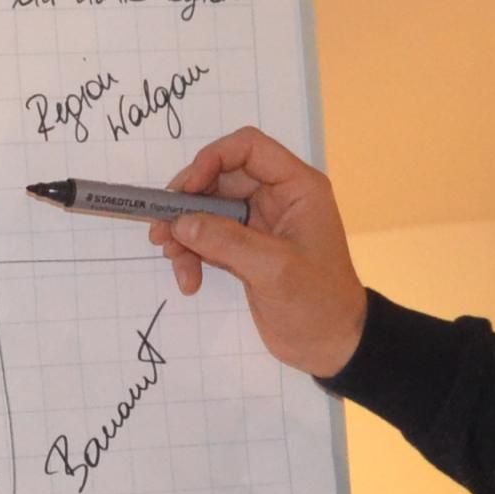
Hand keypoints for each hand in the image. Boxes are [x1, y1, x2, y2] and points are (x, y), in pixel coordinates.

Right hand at [145, 126, 369, 378]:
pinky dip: (192, 254)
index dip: (212, 159)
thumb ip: (227, 242)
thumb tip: (181, 223)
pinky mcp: (245, 250)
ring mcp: (258, 224)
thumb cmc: (319, 302)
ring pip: (207, 210)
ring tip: (171, 257)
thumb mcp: (275, 270)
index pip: (248, 148)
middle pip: (219, 178)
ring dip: (184, 232)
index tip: (186, 190)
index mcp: (296, 188)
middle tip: (163, 228)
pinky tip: (189, 280)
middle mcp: (276, 198)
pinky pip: (208, 238)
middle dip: (188, 202)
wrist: (331, 344)